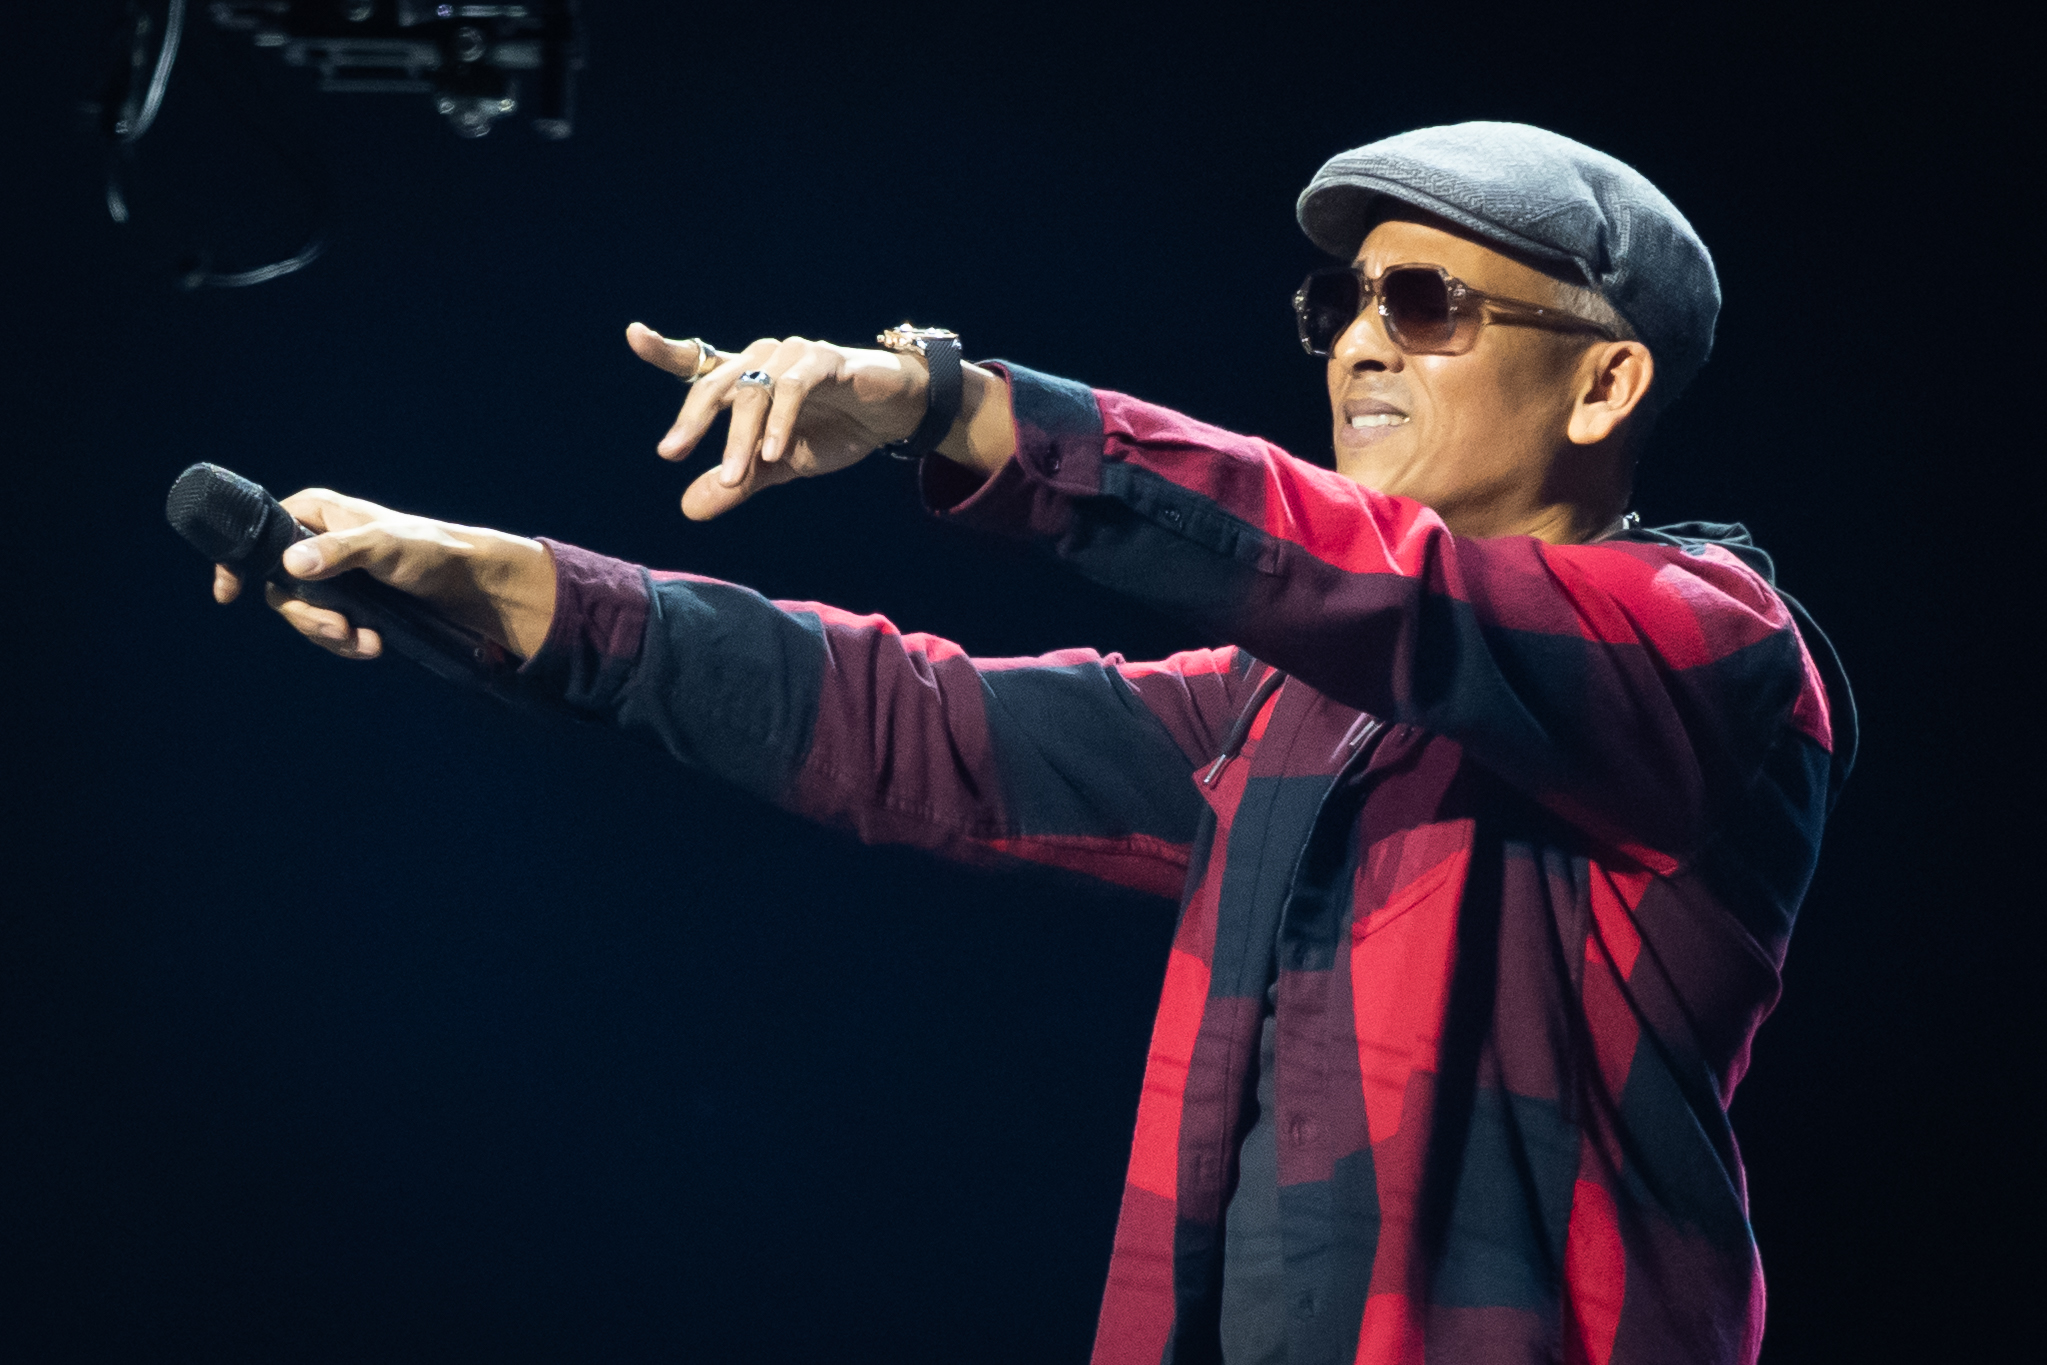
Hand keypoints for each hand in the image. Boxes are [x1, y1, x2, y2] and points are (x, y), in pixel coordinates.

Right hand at [211, 489, 557, 660]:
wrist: (473, 585)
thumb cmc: (432, 551)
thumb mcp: (385, 546)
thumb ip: (339, 552)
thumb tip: (292, 564)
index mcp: (316, 513)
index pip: (259, 531)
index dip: (239, 561)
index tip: (229, 594)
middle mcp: (317, 542)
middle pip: (280, 588)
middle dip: (307, 618)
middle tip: (339, 632)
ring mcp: (333, 576)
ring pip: (305, 614)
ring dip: (332, 636)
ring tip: (368, 643)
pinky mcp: (351, 603)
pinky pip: (330, 628)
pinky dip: (348, 643)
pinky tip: (374, 645)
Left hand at [627, 324, 1015, 520]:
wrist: (896, 416)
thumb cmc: (836, 430)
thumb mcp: (780, 465)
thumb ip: (737, 483)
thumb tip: (687, 508)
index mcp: (748, 379)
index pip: (699, 363)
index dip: (665, 349)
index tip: (634, 335)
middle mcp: (765, 358)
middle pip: (717, 382)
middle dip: (693, 418)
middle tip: (672, 452)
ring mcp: (794, 355)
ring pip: (754, 392)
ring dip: (741, 437)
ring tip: (735, 477)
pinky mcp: (826, 361)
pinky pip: (793, 388)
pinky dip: (779, 421)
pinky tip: (772, 453)